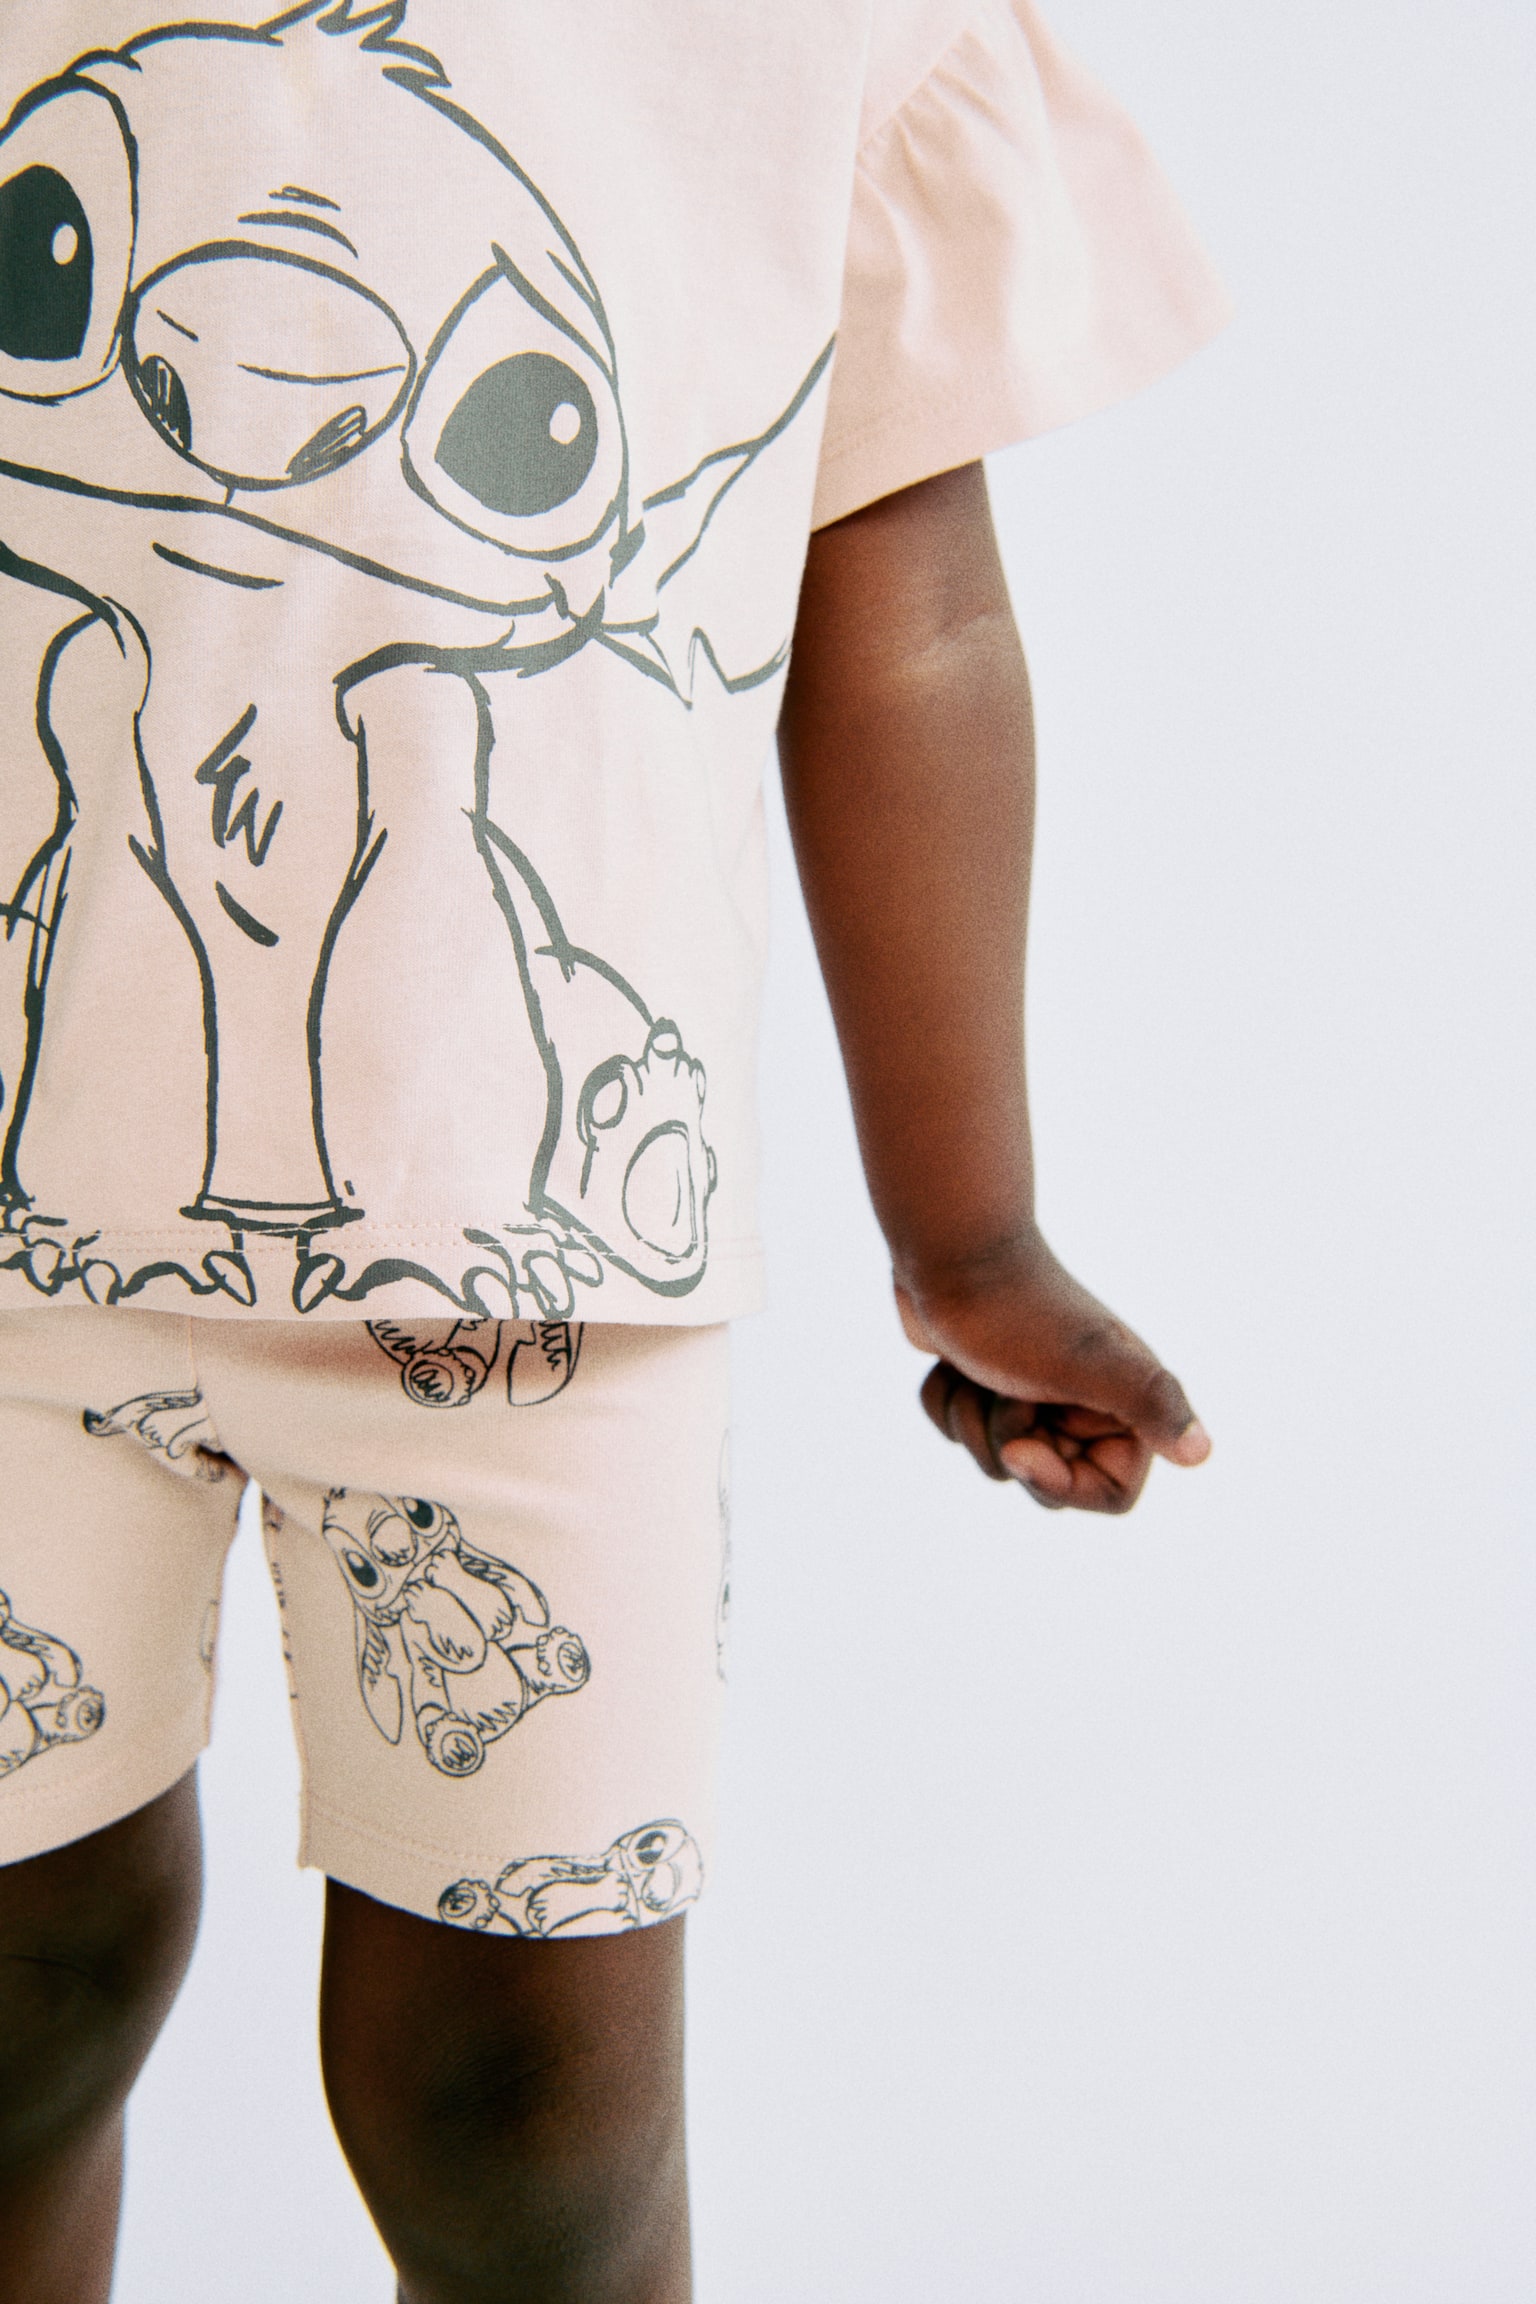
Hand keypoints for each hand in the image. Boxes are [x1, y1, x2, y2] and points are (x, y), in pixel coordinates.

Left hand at [895, 1226, 1210, 1513]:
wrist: (952, 1249)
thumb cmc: (1019, 1310)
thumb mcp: (1090, 1364)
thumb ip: (1150, 1404)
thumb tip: (1202, 1453)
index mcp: (1125, 1401)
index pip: (1109, 1495)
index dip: (1058, 1482)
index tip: (1023, 1445)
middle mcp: (1086, 1400)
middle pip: (1044, 1484)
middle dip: (1008, 1443)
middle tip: (1007, 1389)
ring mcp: (1033, 1392)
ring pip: (993, 1459)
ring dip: (971, 1417)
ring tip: (977, 1368)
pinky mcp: (985, 1380)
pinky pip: (956, 1429)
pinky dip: (944, 1400)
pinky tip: (950, 1362)